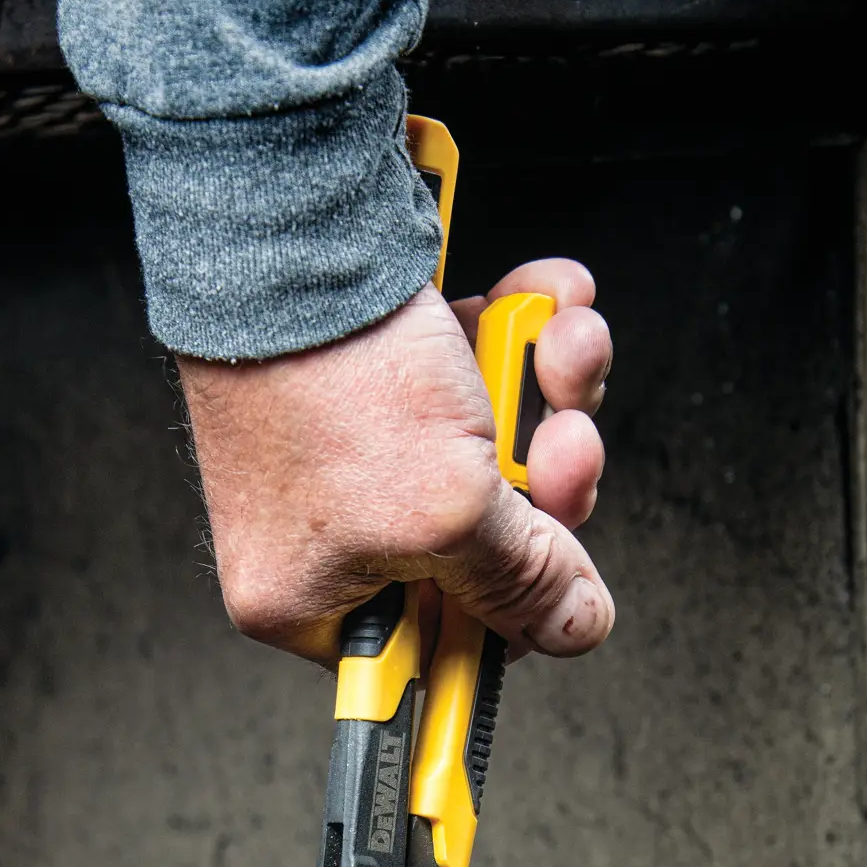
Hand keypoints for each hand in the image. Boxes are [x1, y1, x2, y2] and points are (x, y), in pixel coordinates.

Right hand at [179, 258, 613, 666]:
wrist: (296, 219)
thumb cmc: (334, 376)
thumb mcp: (450, 516)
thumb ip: (523, 584)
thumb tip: (571, 629)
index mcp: (309, 598)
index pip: (435, 646)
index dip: (510, 617)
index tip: (560, 588)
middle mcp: (323, 531)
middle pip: (482, 548)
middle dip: (549, 486)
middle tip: (564, 449)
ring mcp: (353, 450)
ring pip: (496, 456)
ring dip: (552, 400)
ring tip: (558, 349)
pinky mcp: (383, 379)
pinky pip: (481, 385)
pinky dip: (525, 345)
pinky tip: (542, 307)